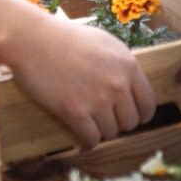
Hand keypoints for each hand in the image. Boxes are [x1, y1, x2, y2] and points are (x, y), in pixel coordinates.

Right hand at [0, 0, 156, 147]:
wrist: (33, 40)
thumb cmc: (67, 38)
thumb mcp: (106, 44)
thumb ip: (122, 65)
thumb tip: (132, 86)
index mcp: (129, 66)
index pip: (148, 104)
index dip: (140, 114)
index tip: (129, 116)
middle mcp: (118, 84)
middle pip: (131, 122)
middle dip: (119, 123)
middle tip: (105, 119)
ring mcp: (97, 99)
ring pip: (111, 133)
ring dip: (101, 131)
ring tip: (91, 124)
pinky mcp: (75, 112)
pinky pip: (91, 139)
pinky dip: (88, 142)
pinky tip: (83, 138)